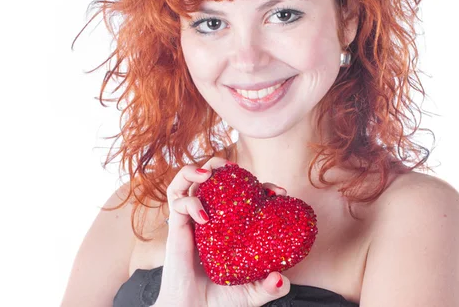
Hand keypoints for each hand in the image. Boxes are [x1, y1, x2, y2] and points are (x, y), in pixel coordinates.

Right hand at [154, 157, 290, 306]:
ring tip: (209, 172)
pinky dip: (190, 201)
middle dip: (222, 166)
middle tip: (238, 168)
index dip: (261, 187)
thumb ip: (271, 287)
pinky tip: (204, 215)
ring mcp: (190, 223)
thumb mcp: (253, 293)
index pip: (242, 195)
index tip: (279, 192)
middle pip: (211, 179)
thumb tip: (282, 278)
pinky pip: (177, 203)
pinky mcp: (175, 230)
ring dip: (195, 169)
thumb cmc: (220, 303)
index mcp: (228, 227)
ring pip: (185, 183)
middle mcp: (208, 220)